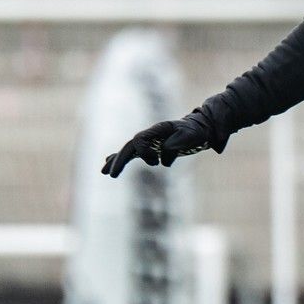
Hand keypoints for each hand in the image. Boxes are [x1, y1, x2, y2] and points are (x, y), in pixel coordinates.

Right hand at [100, 113, 220, 175]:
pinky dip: (121, 158)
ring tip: (104, 171)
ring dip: (116, 160)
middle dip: (120, 159)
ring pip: (128, 150)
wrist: (198, 129)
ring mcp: (149, 141)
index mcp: (158, 130)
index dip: (143, 152)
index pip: (140, 139)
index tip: (157, 163)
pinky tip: (109, 163)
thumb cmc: (195, 132)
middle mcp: (150, 135)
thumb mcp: (191, 136)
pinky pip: (132, 153)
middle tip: (111, 174)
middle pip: (130, 146)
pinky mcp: (150, 148)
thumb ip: (178, 141)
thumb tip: (164, 151)